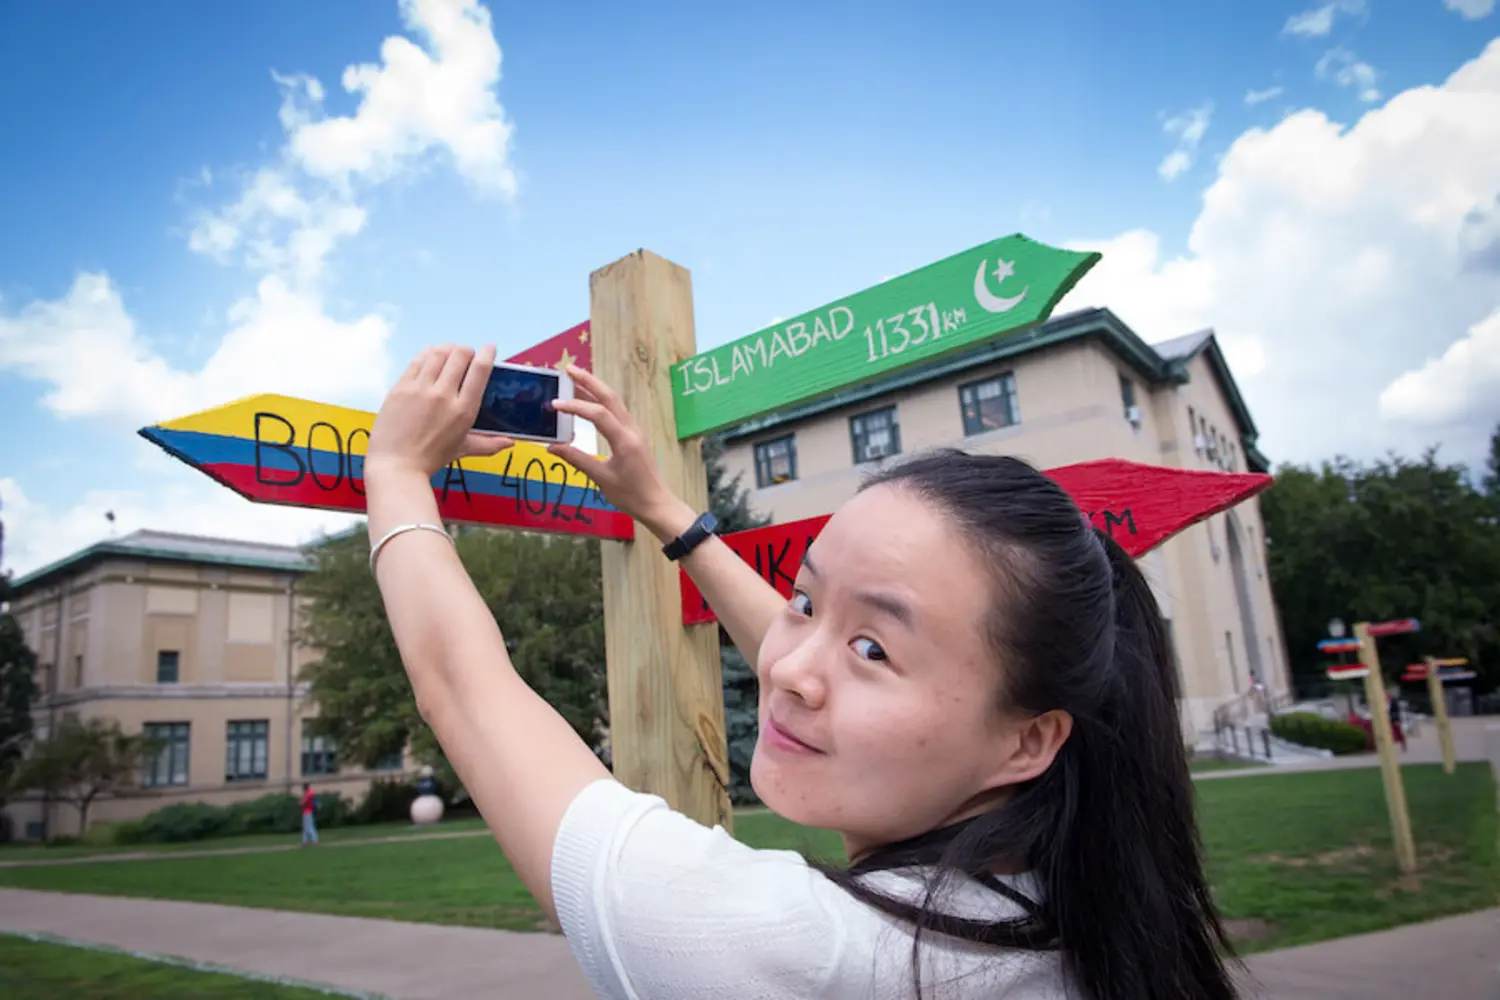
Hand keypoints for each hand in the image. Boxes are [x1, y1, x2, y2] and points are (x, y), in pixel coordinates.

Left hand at [366, 344, 514, 480]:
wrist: (396, 465)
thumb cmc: (430, 458)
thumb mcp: (463, 449)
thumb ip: (489, 444)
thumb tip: (510, 443)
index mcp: (464, 410)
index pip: (480, 370)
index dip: (487, 353)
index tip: (490, 348)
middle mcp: (443, 395)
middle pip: (460, 355)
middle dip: (466, 350)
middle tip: (466, 354)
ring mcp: (420, 389)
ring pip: (438, 353)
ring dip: (447, 348)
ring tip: (449, 353)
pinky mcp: (401, 387)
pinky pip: (417, 360)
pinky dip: (427, 354)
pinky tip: (430, 358)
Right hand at [548, 364, 693, 539]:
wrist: (657, 504)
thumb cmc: (630, 495)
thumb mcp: (601, 479)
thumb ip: (577, 459)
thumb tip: (552, 447)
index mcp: (624, 440)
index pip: (598, 414)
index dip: (576, 406)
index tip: (555, 405)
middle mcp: (631, 430)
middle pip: (610, 397)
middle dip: (589, 381)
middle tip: (568, 369)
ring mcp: (634, 431)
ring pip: (614, 402)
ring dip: (595, 388)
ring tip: (575, 379)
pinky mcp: (634, 436)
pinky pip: (617, 411)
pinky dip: (602, 402)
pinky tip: (590, 400)